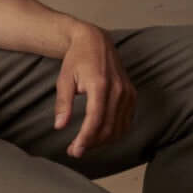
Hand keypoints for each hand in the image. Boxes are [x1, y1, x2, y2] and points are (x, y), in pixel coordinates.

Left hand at [54, 23, 135, 157]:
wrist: (95, 41)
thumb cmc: (76, 59)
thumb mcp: (64, 80)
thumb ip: (63, 103)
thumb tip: (60, 126)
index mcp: (100, 85)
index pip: (95, 120)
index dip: (85, 138)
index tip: (75, 150)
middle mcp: (118, 90)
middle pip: (108, 127)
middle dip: (91, 143)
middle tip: (75, 151)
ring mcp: (128, 92)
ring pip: (119, 127)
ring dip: (103, 141)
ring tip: (85, 145)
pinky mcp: (132, 94)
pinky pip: (127, 120)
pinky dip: (115, 132)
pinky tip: (101, 137)